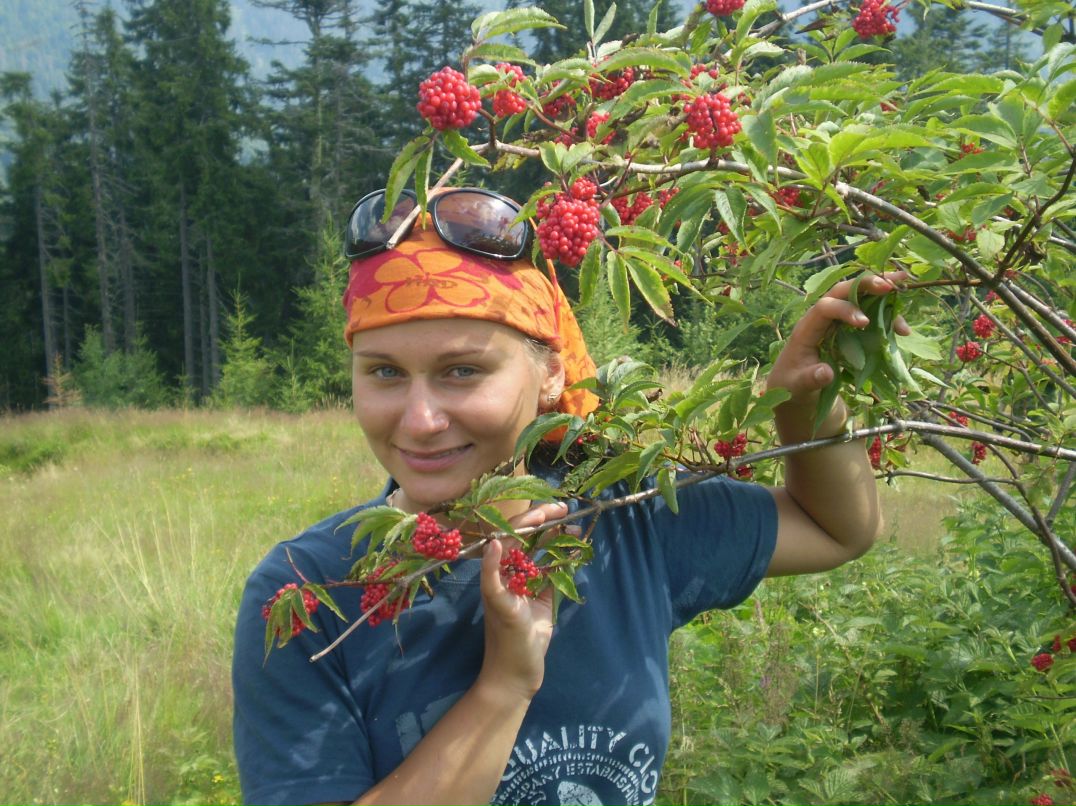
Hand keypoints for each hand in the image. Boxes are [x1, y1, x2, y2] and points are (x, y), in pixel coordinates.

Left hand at [475, 501, 566, 702]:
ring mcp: (528, 585)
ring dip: (557, 538)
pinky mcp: (542, 598)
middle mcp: (511, 574)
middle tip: (566, 510)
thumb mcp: (499, 607)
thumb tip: (493, 542)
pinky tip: (577, 550)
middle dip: (545, 522)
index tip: (550, 510)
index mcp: (497, 572)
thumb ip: (492, 575)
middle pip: (528, 539)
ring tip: (575, 527)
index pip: (512, 536)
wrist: (516, 675)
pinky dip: (565, 559)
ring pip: (542, 553)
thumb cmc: (506, 642)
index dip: (529, 519)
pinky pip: (554, 572)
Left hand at [767, 271, 908, 438]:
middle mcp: (821, 318)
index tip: (864, 323)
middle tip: (891, 284)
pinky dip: (887, 317)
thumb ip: (809, 379)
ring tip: (905, 287)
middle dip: (867, 284)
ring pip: (859, 297)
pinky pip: (869, 315)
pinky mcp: (849, 328)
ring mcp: (836, 320)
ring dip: (881, 292)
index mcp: (806, 328)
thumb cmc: (792, 383)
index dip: (844, 310)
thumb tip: (826, 373)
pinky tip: (903, 330)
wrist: (794, 385)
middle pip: (843, 291)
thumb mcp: (797, 385)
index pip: (824, 307)